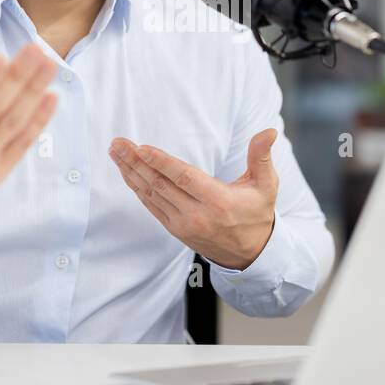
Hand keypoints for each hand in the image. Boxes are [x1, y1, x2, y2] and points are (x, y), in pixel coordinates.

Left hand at [108, 128, 278, 270]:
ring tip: (115, 153)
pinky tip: (126, 172)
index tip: (140, 148)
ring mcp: (184, 224)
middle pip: (161, 185)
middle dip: (135, 162)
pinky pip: (151, 206)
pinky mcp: (175, 229)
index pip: (184, 178)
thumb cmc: (257, 213)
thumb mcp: (266, 185)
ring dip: (131, 172)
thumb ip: (262, 156)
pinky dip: (137, 188)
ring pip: (152, 195)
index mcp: (219, 202)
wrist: (250, 253)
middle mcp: (198, 215)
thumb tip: (269, 130)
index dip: (161, 162)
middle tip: (117, 144)